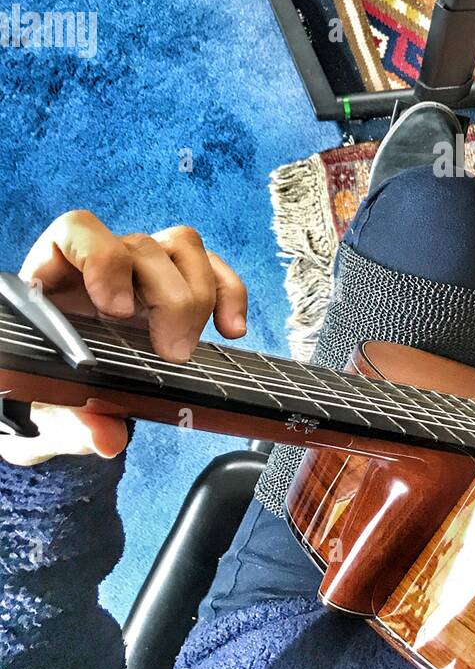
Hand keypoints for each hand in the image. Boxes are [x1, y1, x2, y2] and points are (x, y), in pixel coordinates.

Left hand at [0, 210, 247, 466]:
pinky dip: (229, 294)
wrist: (65, 390)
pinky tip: (232, 331)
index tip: (118, 310)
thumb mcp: (48, 405)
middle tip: (173, 353)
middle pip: (144, 247)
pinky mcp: (178, 279)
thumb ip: (70, 419)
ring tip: (189, 346)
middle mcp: (102, 261)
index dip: (103, 260)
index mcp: (55, 276)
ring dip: (199, 294)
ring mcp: (143, 267)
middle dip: (169, 299)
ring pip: (183, 246)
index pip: (78, 232)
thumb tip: (106, 436)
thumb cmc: (49, 386)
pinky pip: (212, 268)